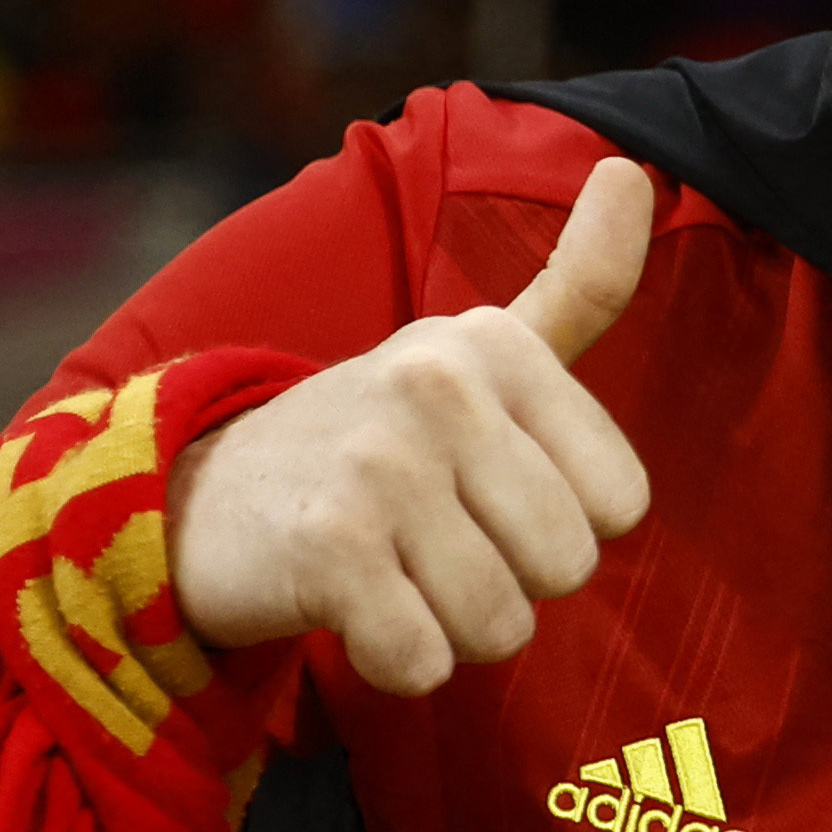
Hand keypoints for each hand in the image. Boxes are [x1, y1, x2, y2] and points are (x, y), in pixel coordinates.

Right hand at [165, 159, 658, 696]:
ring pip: (502, 624)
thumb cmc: (377, 437)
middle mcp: (438, 384)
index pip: (623, 503)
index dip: (565, 522)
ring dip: (453, 627)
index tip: (489, 489)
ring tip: (396, 571)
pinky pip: (426, 661)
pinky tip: (354, 612)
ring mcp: (378, 463)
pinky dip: (398, 662)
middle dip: (510, 581)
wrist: (195, 493)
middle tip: (435, 539)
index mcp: (494, 343)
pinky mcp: (326, 549)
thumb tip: (637, 169)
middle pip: (567, 566)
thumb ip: (579, 284)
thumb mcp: (483, 353)